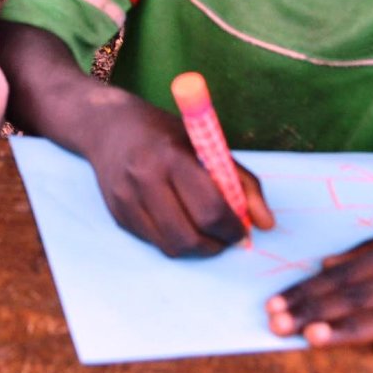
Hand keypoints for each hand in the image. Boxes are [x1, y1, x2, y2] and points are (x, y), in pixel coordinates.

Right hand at [83, 94, 273, 257]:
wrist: (107, 126)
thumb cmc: (164, 133)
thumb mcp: (206, 144)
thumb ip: (241, 182)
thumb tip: (266, 223)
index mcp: (172, 156)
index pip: (210, 208)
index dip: (233, 227)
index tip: (242, 229)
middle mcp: (145, 179)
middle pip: (190, 235)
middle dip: (217, 244)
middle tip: (226, 236)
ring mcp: (127, 199)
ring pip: (171, 246)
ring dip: (196, 247)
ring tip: (205, 231)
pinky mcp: (117, 214)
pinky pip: (154, 242)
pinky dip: (173, 239)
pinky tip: (177, 220)